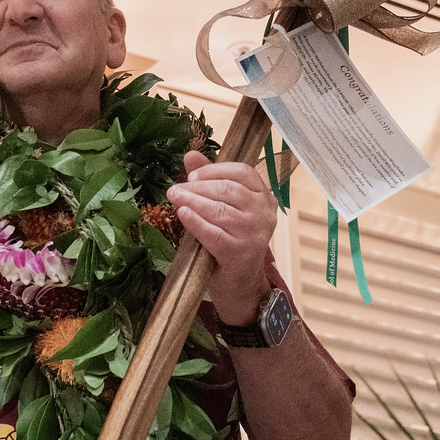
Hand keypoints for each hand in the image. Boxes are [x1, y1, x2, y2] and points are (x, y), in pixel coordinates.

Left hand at [168, 150, 279, 323]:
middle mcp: (264, 213)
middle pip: (229, 190)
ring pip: (220, 210)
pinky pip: (214, 233)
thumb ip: (210, 181)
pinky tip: (183, 215)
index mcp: (264, 197)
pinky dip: (196, 222)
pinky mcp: (241, 253)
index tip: (193, 176)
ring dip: (193, 202)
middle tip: (175, 189)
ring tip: (174, 198)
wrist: (240, 285)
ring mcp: (255, 234)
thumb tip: (190, 155)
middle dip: (197, 187)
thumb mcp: (223, 209)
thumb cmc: (230, 242)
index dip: (215, 170)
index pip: (243, 172)